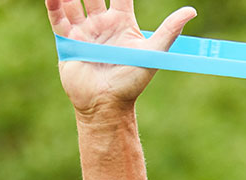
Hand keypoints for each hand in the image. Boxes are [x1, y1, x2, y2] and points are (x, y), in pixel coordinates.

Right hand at [46, 0, 197, 116]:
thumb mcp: (153, 53)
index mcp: (122, 22)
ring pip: (73, 2)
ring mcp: (83, 31)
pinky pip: (57, 18)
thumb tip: (191, 11)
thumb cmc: (132, 82)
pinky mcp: (67, 41)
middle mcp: (101, 23)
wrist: (106, 104)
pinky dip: (53, 4)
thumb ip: (169, 31)